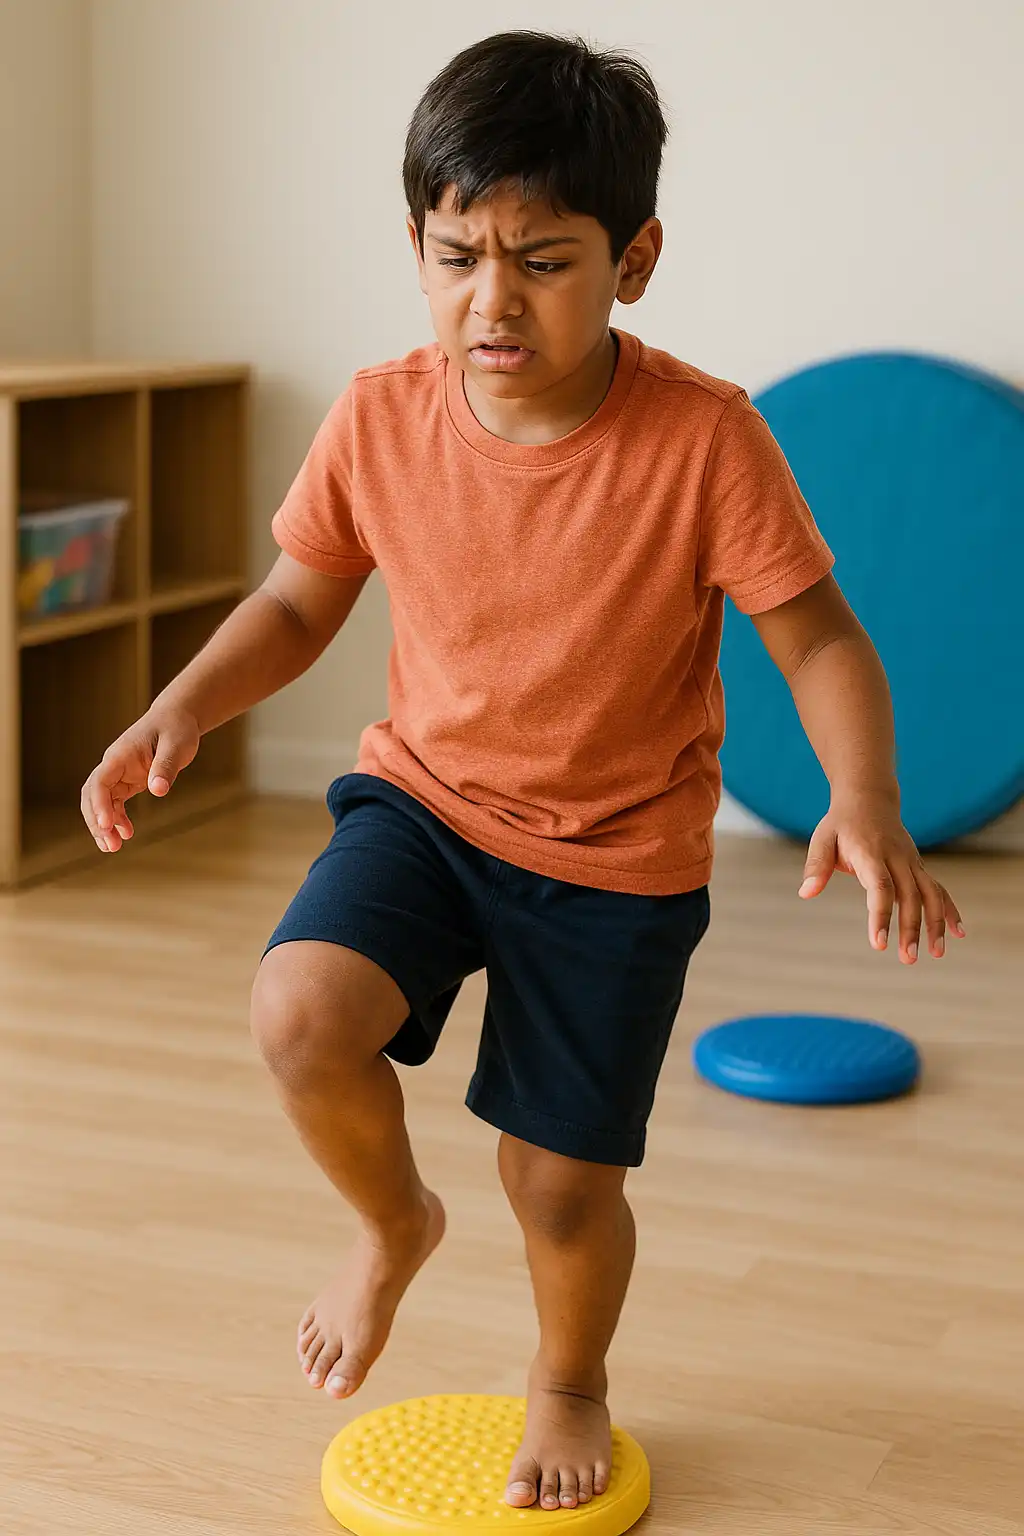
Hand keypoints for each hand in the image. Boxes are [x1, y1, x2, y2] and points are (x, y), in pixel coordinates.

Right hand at [80, 707, 199, 852]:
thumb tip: (158, 790)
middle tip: (109, 845)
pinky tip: (126, 834)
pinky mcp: (128, 782)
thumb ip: (166, 766)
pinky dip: (117, 820)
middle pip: (92, 795)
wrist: (176, 719)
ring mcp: (118, 774)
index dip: (100, 804)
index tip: (106, 824)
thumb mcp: (176, 745)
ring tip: (112, 848)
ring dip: (104, 825)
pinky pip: (115, 804)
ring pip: (100, 803)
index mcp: (119, 755)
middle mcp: (113, 766)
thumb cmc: (176, 728)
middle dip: (97, 821)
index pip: (100, 782)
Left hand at [798, 794, 964, 963]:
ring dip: (935, 924)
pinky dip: (949, 910)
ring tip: (936, 953)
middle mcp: (897, 858)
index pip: (880, 887)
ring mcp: (911, 861)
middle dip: (911, 929)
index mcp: (871, 853)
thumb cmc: (841, 824)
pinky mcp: (918, 866)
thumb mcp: (822, 839)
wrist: (869, 798)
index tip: (880, 944)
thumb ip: (816, 866)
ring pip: (930, 894)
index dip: (881, 916)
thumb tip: (806, 893)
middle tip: (908, 958)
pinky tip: (958, 933)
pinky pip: (938, 889)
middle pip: (910, 896)